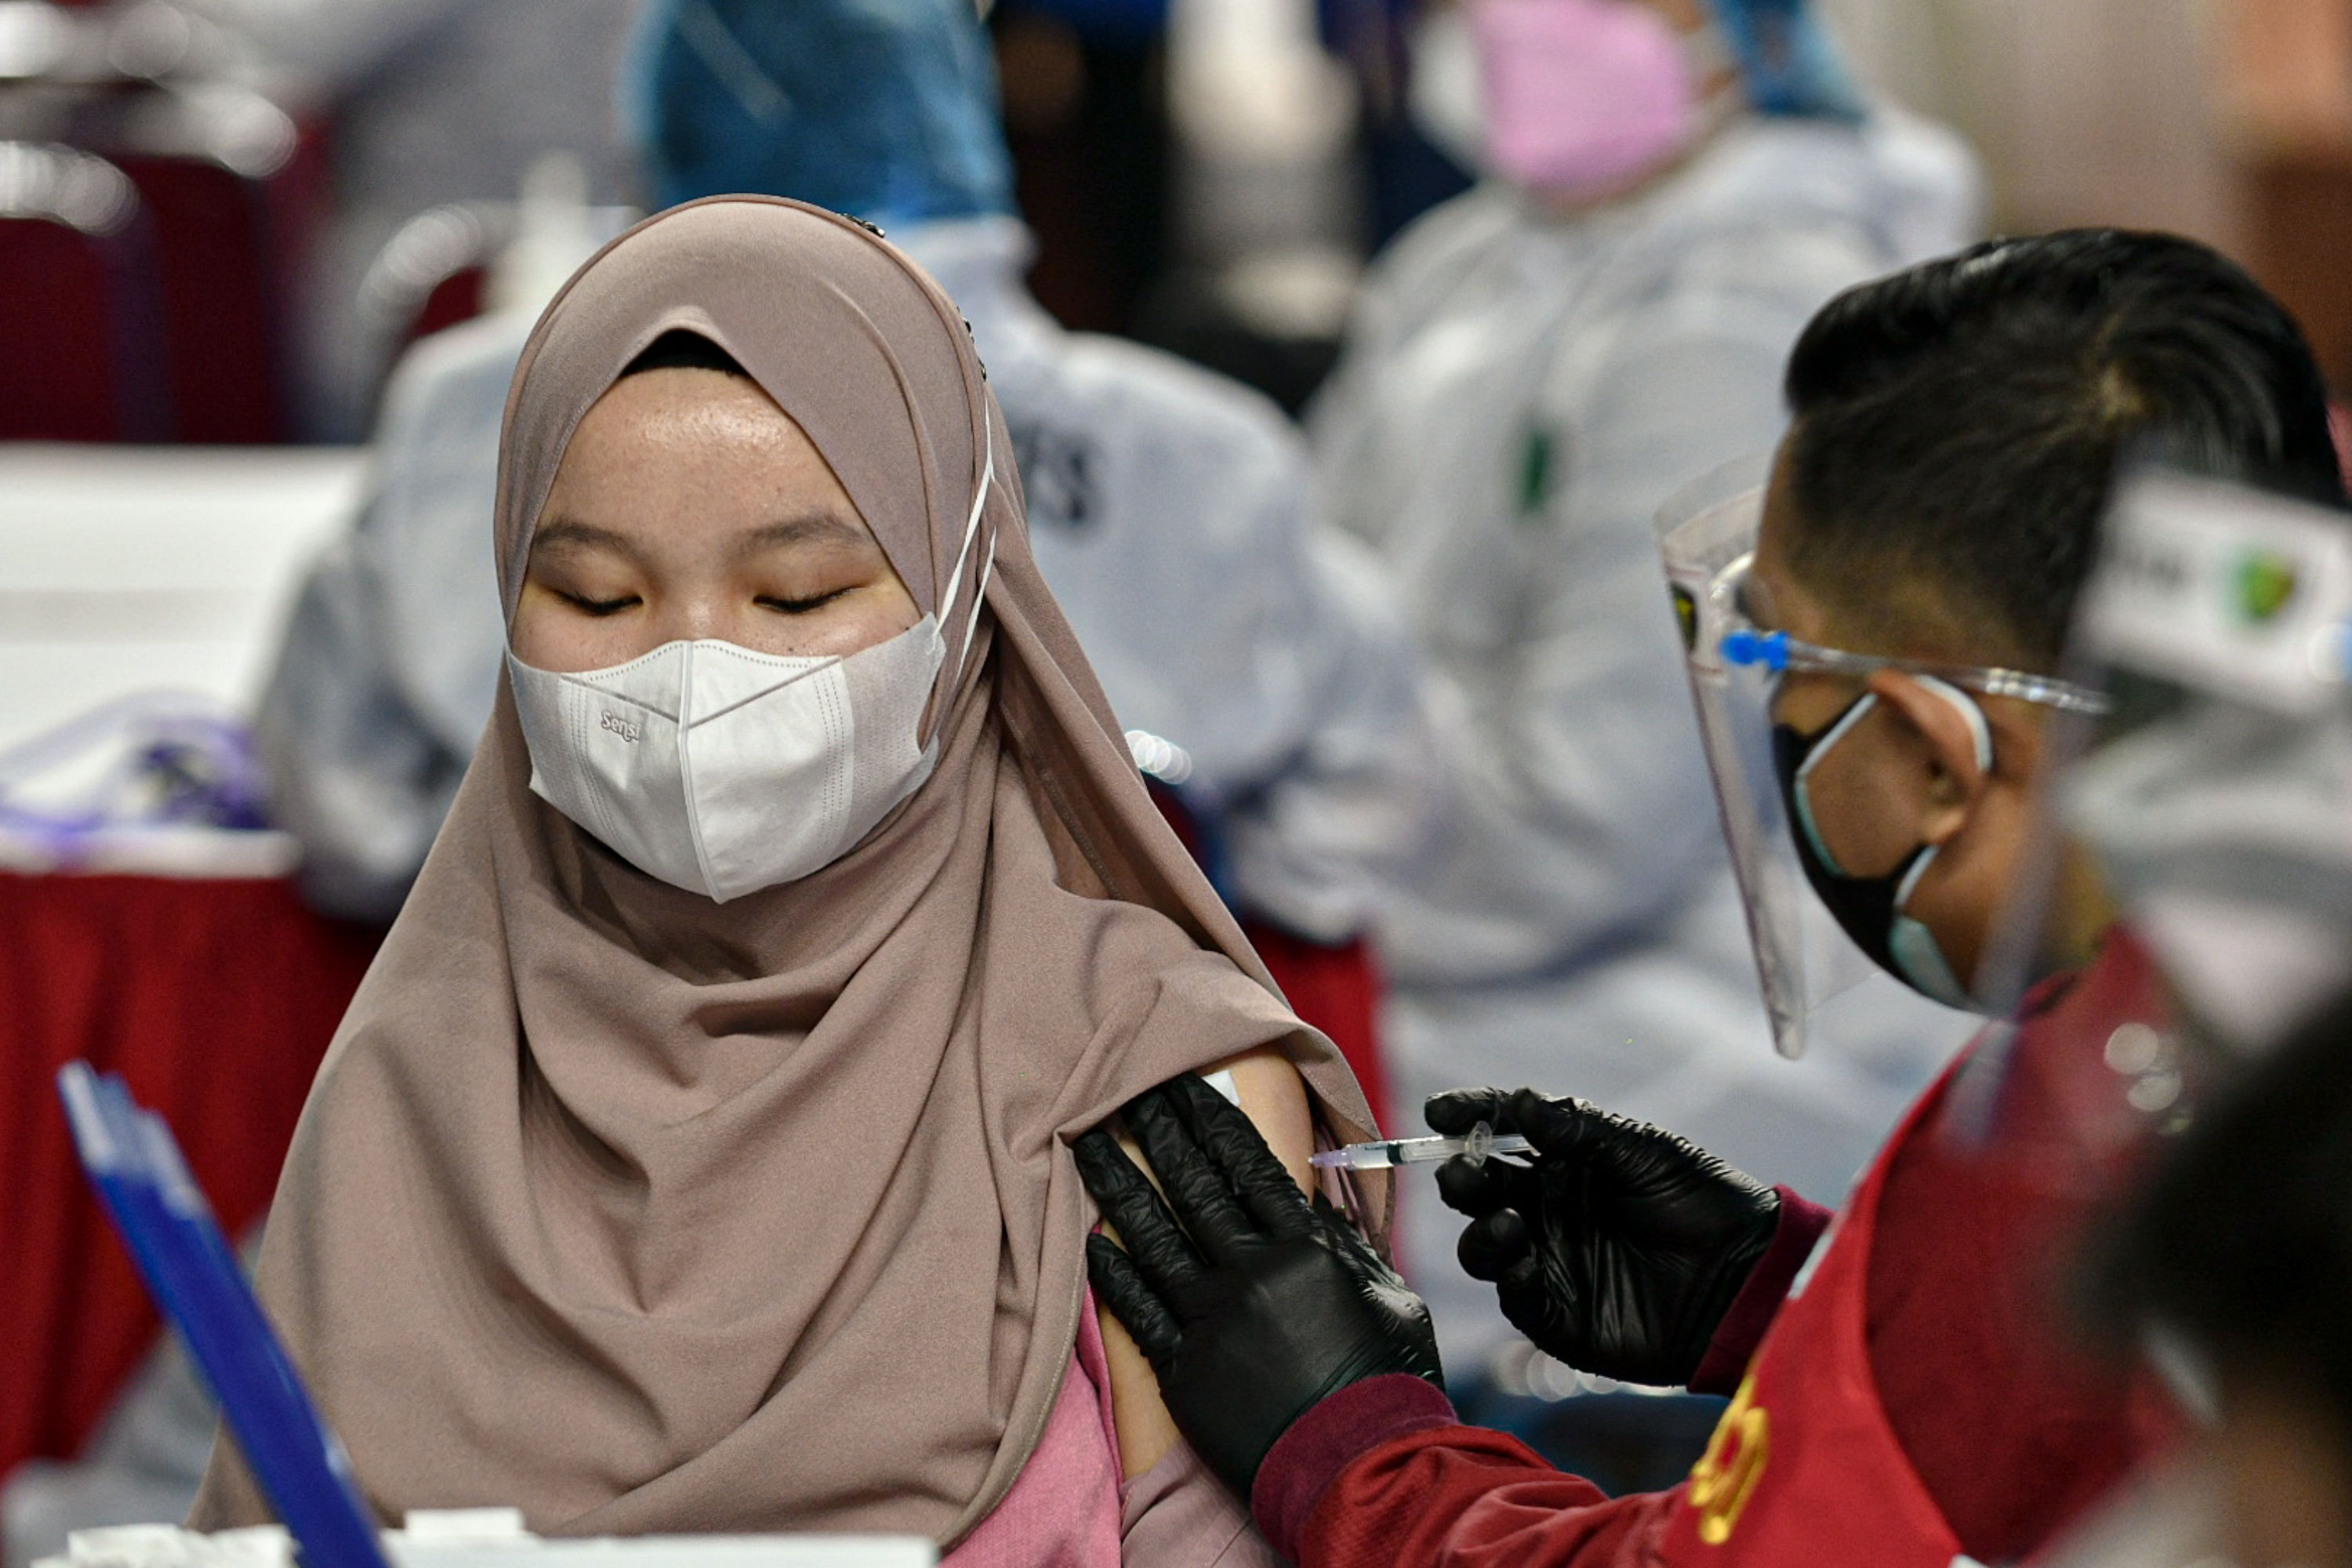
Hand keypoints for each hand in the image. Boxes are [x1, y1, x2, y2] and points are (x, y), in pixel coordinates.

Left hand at [1075, 1074, 1442, 1496]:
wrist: (1360, 1464)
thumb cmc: (1386, 1380)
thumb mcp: (1387, 1296)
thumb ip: (1346, 1246)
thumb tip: (1315, 1205)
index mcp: (1305, 1248)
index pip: (1247, 1163)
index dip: (1209, 1118)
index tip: (1181, 1083)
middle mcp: (1252, 1272)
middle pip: (1192, 1186)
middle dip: (1157, 1132)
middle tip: (1126, 1091)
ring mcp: (1212, 1320)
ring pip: (1151, 1238)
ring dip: (1116, 1187)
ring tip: (1085, 1147)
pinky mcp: (1186, 1368)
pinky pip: (1138, 1311)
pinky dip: (1111, 1276)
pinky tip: (1088, 1243)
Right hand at [1428, 1087, 1778, 1387]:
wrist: (1747, 1279)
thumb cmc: (1704, 1203)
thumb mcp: (1645, 1152)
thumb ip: (1578, 1129)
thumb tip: (1517, 1103)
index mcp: (1566, 1163)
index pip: (1502, 1133)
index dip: (1469, 1119)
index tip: (1439, 1111)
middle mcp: (1548, 1210)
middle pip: (1480, 1190)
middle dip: (1461, 1176)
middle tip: (1464, 1170)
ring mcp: (1550, 1261)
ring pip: (1483, 1245)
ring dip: (1481, 1230)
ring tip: (1506, 1221)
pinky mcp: (1559, 1315)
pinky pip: (1514, 1297)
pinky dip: (1508, 1278)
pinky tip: (1525, 1262)